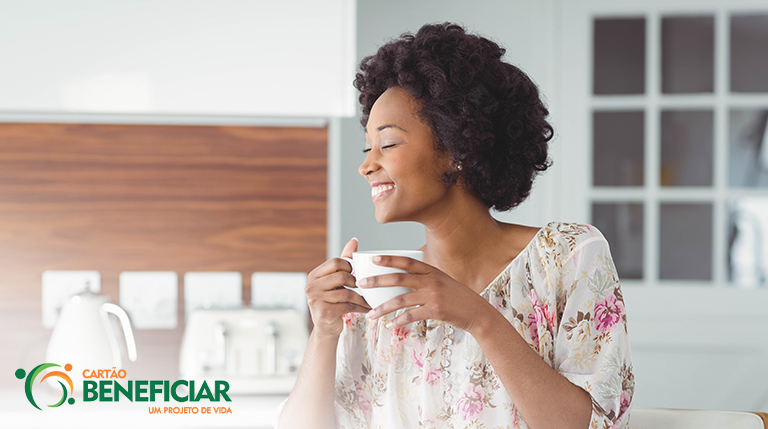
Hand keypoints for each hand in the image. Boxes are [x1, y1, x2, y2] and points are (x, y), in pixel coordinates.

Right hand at [305, 238, 371, 338]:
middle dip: (356, 282)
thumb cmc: (333, 301)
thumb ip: (344, 260)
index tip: (356, 274)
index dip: (350, 266)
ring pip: (347, 292)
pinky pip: (348, 305)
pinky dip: (361, 307)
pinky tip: (368, 309)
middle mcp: (311, 286)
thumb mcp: (336, 281)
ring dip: (362, 297)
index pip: (336, 262)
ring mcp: (316, 300)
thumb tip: (354, 240)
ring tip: (370, 299)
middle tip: (363, 287)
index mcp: (314, 275)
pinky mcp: (324, 313)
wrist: (326, 328)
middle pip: (342, 275)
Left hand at [359, 255, 491, 332]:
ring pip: (401, 299)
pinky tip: (389, 326)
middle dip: (377, 280)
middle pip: (399, 278)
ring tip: (370, 315)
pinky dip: (398, 321)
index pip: (406, 261)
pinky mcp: (435, 311)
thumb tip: (403, 277)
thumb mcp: (442, 281)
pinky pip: (411, 316)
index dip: (389, 259)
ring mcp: (433, 295)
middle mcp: (431, 280)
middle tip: (360, 284)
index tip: (373, 258)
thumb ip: (425, 278)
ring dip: (383, 308)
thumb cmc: (456, 297)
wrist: (476, 312)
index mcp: (431, 270)